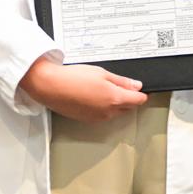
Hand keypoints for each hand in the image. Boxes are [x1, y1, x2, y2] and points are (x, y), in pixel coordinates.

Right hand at [18, 58, 147, 122]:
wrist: (51, 86)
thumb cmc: (74, 77)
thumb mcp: (102, 73)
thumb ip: (122, 81)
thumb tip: (136, 86)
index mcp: (115, 99)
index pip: (138, 100)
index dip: (140, 94)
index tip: (139, 89)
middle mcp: (108, 112)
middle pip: (127, 107)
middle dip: (128, 98)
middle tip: (119, 84)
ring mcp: (98, 118)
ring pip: (115, 112)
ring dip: (115, 103)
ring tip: (102, 88)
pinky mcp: (88, 120)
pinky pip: (103, 115)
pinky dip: (103, 107)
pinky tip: (94, 96)